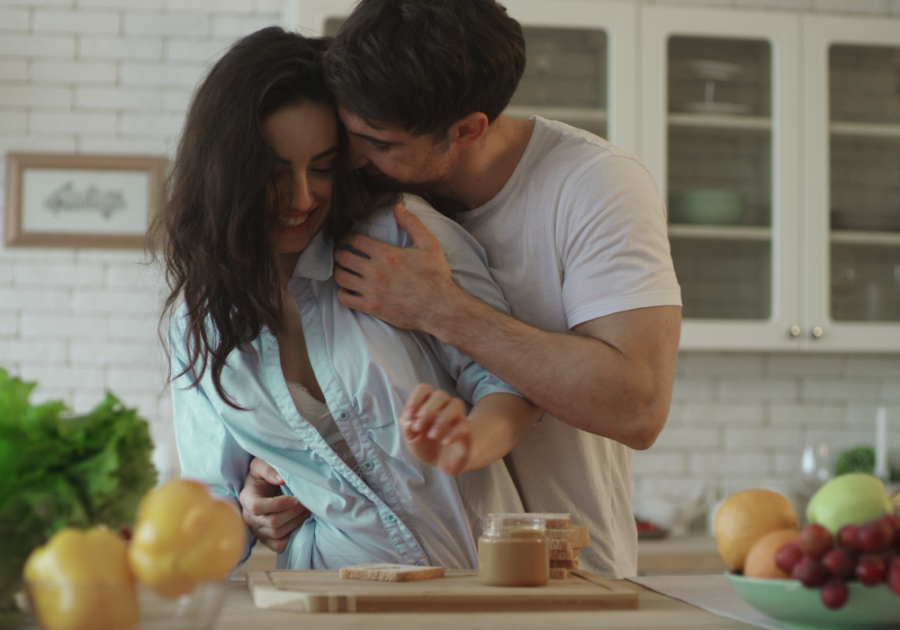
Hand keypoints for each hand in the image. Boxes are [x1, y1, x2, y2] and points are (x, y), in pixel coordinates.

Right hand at [239, 457, 309, 552]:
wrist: (263, 485)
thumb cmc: (263, 473)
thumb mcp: (262, 463)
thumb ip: (269, 469)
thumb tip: (281, 479)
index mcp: (247, 498)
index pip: (257, 507)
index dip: (276, 504)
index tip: (292, 498)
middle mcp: (249, 517)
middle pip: (272, 522)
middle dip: (293, 512)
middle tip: (305, 502)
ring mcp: (257, 530)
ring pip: (278, 533)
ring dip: (296, 521)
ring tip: (306, 509)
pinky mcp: (266, 539)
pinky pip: (279, 545)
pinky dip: (291, 535)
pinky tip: (299, 521)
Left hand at [333, 202, 461, 330]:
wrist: (440, 309)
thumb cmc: (436, 276)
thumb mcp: (429, 244)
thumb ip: (411, 223)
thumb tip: (396, 205)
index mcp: (387, 254)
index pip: (354, 240)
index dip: (347, 236)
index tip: (347, 238)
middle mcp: (375, 271)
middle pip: (343, 257)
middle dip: (339, 251)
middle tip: (341, 251)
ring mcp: (372, 291)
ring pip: (341, 277)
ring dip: (338, 271)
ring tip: (342, 268)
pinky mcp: (371, 307)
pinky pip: (345, 299)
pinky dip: (342, 292)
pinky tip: (348, 289)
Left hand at [398, 383, 471, 475]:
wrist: (444, 463)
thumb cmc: (426, 446)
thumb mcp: (411, 438)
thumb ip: (406, 427)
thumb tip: (409, 420)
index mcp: (428, 405)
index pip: (424, 389)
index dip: (415, 399)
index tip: (409, 416)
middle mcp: (443, 408)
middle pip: (440, 395)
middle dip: (427, 410)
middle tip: (418, 428)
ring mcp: (457, 418)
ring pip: (455, 405)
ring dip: (442, 419)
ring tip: (432, 435)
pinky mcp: (466, 431)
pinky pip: (465, 424)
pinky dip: (454, 432)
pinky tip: (445, 442)